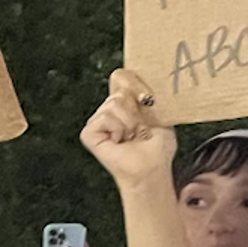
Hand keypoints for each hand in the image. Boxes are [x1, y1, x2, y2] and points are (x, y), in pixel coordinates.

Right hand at [80, 69, 177, 190]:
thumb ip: (146, 94)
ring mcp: (97, 122)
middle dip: (135, 111)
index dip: (134, 84)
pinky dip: (117, 128)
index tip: (147, 99)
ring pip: (113, 103)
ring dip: (129, 122)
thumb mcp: (158, 114)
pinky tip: (119, 141)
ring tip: (130, 137)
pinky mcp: (88, 133)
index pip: (121, 78)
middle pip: (120, 92)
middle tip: (140, 129)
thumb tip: (133, 78)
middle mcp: (107, 112)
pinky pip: (105, 117)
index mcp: (123, 105)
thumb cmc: (157, 148)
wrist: (151, 168)